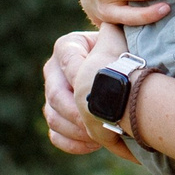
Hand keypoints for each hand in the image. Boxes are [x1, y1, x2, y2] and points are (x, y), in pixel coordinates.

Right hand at [42, 27, 128, 156]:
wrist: (123, 72)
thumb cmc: (124, 52)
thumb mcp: (119, 38)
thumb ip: (114, 34)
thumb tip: (114, 31)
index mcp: (66, 47)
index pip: (69, 63)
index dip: (84, 78)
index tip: (104, 91)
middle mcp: (53, 70)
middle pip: (56, 95)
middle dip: (79, 112)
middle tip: (100, 122)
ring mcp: (51, 95)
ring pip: (53, 117)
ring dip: (77, 130)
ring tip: (101, 135)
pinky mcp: (55, 117)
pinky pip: (55, 135)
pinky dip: (73, 143)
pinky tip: (94, 144)